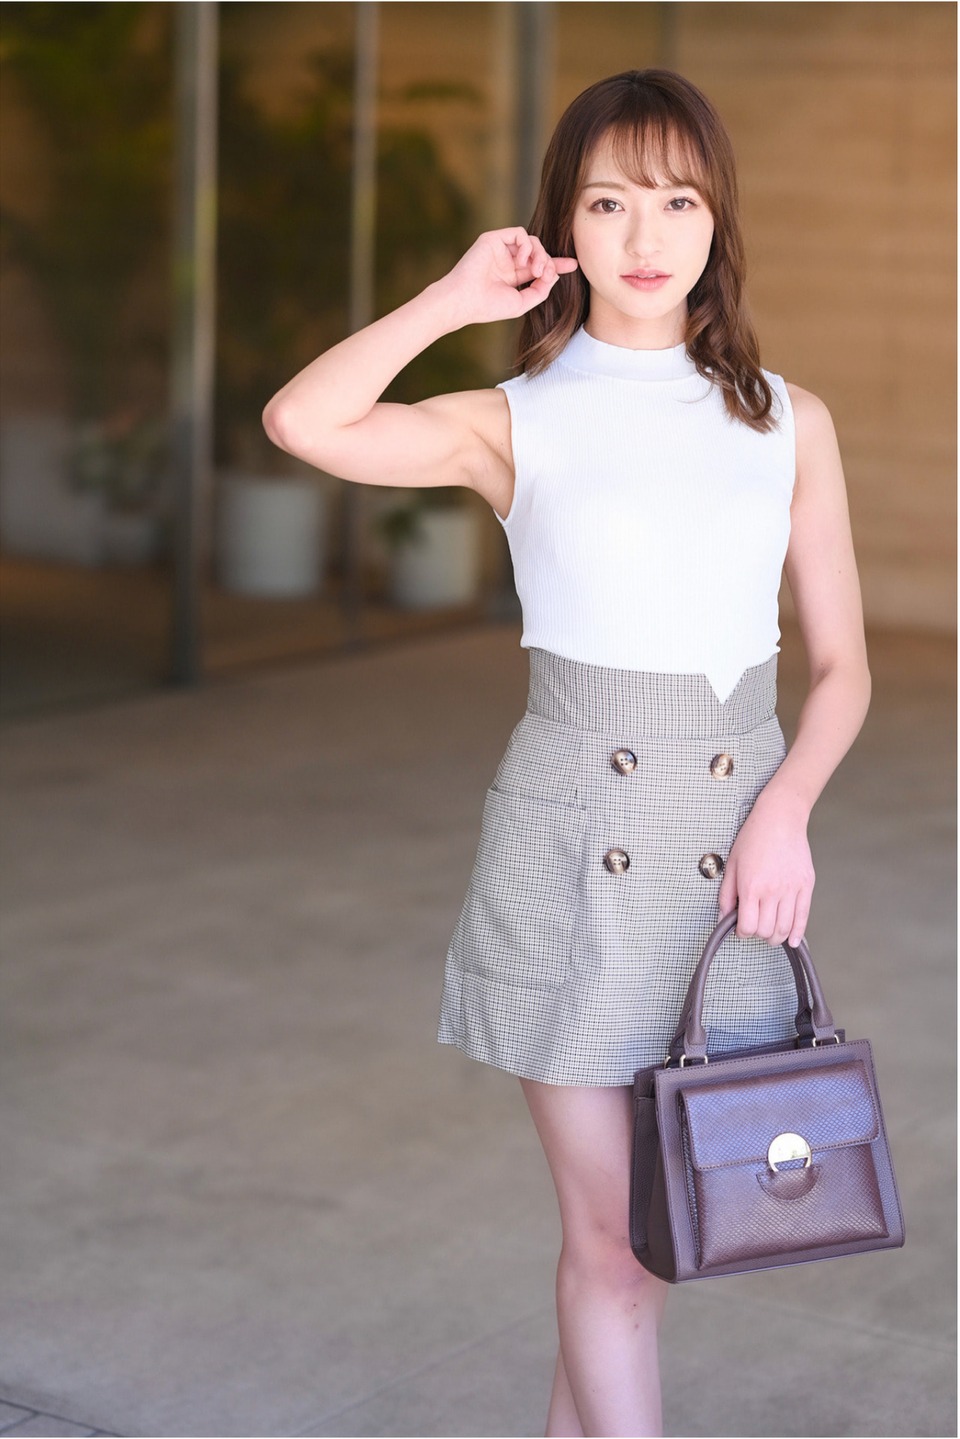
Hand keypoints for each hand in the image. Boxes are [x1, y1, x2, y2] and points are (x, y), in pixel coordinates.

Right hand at [434, 228, 578, 328]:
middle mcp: (508, 261)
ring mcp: (501, 250)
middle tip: (545, 274)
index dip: (557, 264)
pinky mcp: (494, 239)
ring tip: (535, 270)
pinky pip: (519, 233)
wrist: (465, 300)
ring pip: (531, 241)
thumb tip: (554, 275)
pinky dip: (526, 246)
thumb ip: (540, 290)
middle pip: (539, 252)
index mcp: (513, 277)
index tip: (574, 264)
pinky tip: (522, 261)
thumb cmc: (489, 306)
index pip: (539, 266)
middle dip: (548, 262)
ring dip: (539, 255)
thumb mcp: (522, 303)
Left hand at [716, 790, 814, 947]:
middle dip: (758, 934)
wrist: (780, 819)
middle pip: (766, 931)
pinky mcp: (806, 886)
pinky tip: (792, 940)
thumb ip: (726, 895)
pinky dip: (797, 933)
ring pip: (785, 928)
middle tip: (755, 927)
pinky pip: (803, 917)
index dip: (741, 932)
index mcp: (751, 887)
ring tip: (770, 934)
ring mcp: (792, 889)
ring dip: (776, 937)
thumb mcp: (732, 864)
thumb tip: (723, 918)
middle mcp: (772, 891)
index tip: (740, 927)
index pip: (747, 926)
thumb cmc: (753, 838)